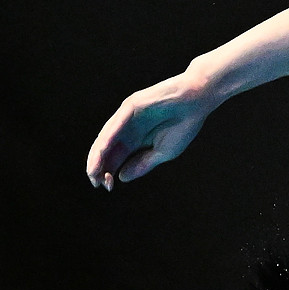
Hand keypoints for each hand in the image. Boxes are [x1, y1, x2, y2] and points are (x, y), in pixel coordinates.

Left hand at [85, 73, 214, 188]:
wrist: (195, 101)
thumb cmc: (183, 125)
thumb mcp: (163, 153)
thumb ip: (142, 164)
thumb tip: (122, 177)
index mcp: (136, 141)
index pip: (116, 158)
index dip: (110, 172)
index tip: (108, 187)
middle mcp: (127, 129)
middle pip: (107, 149)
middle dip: (100, 166)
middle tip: (96, 182)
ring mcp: (127, 117)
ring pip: (106, 138)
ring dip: (98, 155)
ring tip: (93, 170)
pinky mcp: (130, 106)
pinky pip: (116, 124)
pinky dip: (108, 138)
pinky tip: (102, 151)